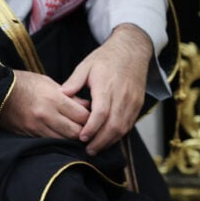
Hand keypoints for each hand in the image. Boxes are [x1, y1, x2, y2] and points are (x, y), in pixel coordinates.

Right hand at [0, 70, 90, 138]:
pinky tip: (64, 136)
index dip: (91, 117)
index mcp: (53, 99)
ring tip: (80, 133)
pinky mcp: (30, 135)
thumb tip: (86, 106)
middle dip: (86, 131)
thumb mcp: (48, 83)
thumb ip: (69, 95)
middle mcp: (46, 115)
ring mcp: (37, 127)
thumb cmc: (24, 83)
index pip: (81, 115)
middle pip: (76, 132)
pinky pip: (51, 141)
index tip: (95, 116)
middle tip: (91, 128)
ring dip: (73, 138)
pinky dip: (60, 140)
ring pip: (64, 140)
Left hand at [61, 23, 151, 155]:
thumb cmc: (107, 58)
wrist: (132, 50)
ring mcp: (132, 100)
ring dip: (110, 141)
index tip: (81, 138)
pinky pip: (130, 124)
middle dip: (100, 141)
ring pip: (123, 127)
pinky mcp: (138, 104)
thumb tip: (61, 95)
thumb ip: (74, 81)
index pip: (101, 113)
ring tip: (96, 148)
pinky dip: (119, 134)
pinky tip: (108, 139)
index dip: (92, 128)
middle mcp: (122, 95)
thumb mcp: (87, 65)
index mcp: (107, 85)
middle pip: (113, 125)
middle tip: (87, 150)